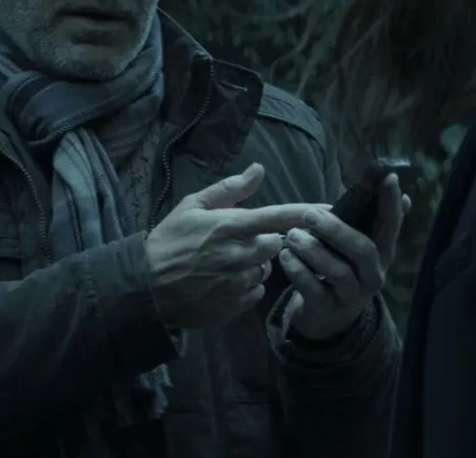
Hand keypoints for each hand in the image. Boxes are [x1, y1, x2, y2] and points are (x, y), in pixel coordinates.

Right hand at [146, 164, 327, 329]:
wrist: (145, 287)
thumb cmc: (168, 241)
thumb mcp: (192, 206)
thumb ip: (230, 189)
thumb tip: (259, 169)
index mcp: (229, 226)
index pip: (278, 218)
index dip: (307, 214)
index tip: (331, 211)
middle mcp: (238, 255)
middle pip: (276, 246)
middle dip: (266, 243)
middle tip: (242, 242)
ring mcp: (237, 283)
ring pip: (264, 271)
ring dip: (254, 266)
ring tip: (226, 264)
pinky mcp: (234, 306)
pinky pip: (255, 294)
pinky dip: (245, 287)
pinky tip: (223, 282)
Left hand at [277, 171, 411, 341]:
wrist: (328, 319)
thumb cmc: (343, 271)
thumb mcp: (359, 250)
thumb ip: (375, 224)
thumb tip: (406, 196)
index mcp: (382, 255)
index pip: (391, 226)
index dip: (391, 203)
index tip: (388, 177)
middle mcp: (373, 276)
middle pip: (363, 250)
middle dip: (336, 230)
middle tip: (309, 215)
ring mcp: (352, 296)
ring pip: (338, 272)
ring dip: (313, 251)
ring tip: (291, 236)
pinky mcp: (328, 310)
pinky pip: (315, 290)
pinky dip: (299, 272)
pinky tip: (286, 257)